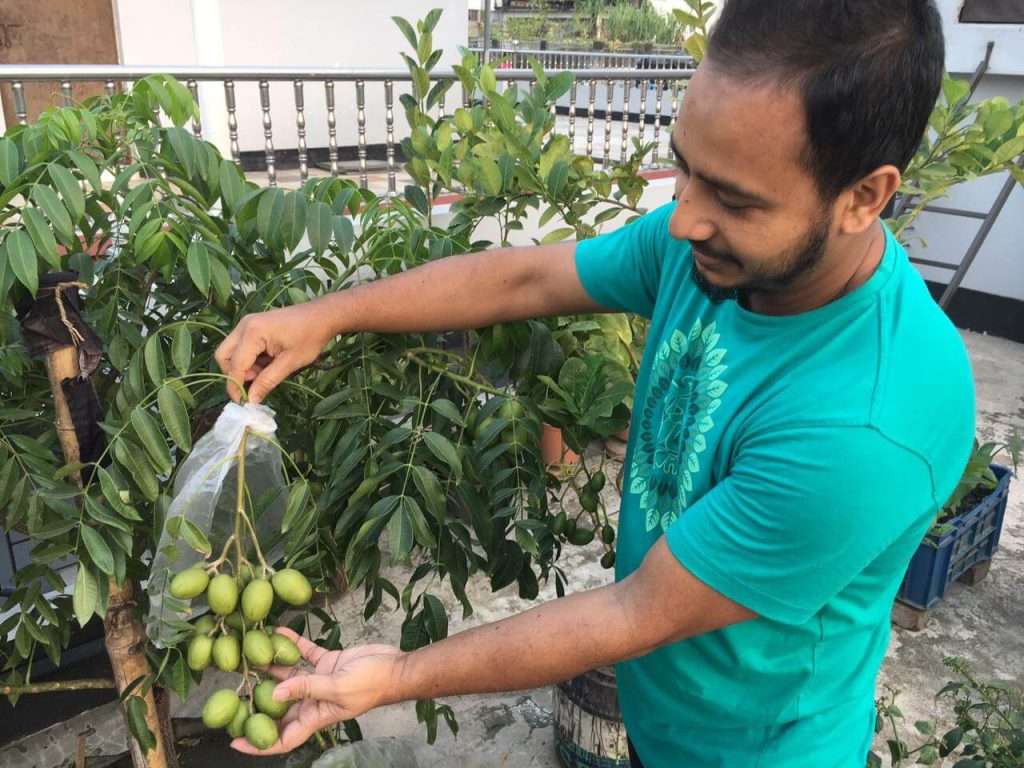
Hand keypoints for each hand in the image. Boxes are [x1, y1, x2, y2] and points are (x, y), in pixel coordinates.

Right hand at [215, 302, 335, 403]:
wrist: (322, 315)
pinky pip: (242, 346)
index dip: (236, 386)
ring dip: (244, 367)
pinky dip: (250, 359)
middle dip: (235, 374)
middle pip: (224, 356)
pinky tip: (269, 363)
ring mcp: (247, 324)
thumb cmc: (310, 337)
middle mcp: (244, 325)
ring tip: (267, 372)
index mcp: (252, 332)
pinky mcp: (252, 326)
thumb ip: (267, 381)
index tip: (243, 402)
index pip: (235, 365)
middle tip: (255, 383)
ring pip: (231, 352)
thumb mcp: (290, 363)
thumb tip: (251, 399)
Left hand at [231, 628, 403, 755]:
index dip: (259, 744)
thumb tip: (274, 695)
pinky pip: (305, 653)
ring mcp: (320, 680)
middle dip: (257, 702)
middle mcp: (314, 701)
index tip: (234, 742)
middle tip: (232, 691)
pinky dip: (292, 643)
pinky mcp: (328, 661)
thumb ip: (306, 688)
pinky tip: (278, 630)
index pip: (283, 739)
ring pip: (289, 676)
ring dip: (271, 666)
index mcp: (316, 716)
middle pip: (280, 708)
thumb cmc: (371, 684)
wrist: (395, 666)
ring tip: (249, 654)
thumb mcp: (337, 689)